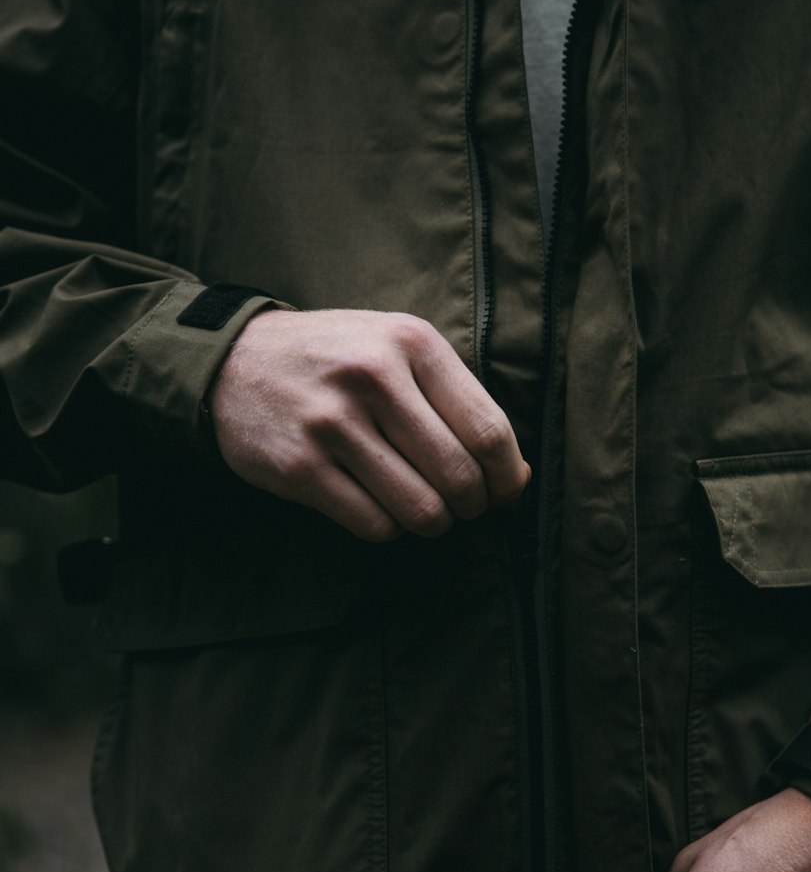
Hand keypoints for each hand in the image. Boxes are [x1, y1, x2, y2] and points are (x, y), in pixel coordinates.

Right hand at [209, 309, 529, 539]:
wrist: (234, 360)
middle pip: (459, 476)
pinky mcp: (300, 467)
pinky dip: (387, 527)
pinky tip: (378, 506)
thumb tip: (516, 479)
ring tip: (422, 509)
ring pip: (420, 509)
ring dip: (431, 522)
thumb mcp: (397, 350)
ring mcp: (332, 423)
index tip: (503, 493)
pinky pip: (374, 525)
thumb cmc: (336, 360)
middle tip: (459, 506)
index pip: (488, 430)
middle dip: (470, 506)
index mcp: (410, 343)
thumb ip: (457, 403)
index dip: (506, 477)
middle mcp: (373, 378)